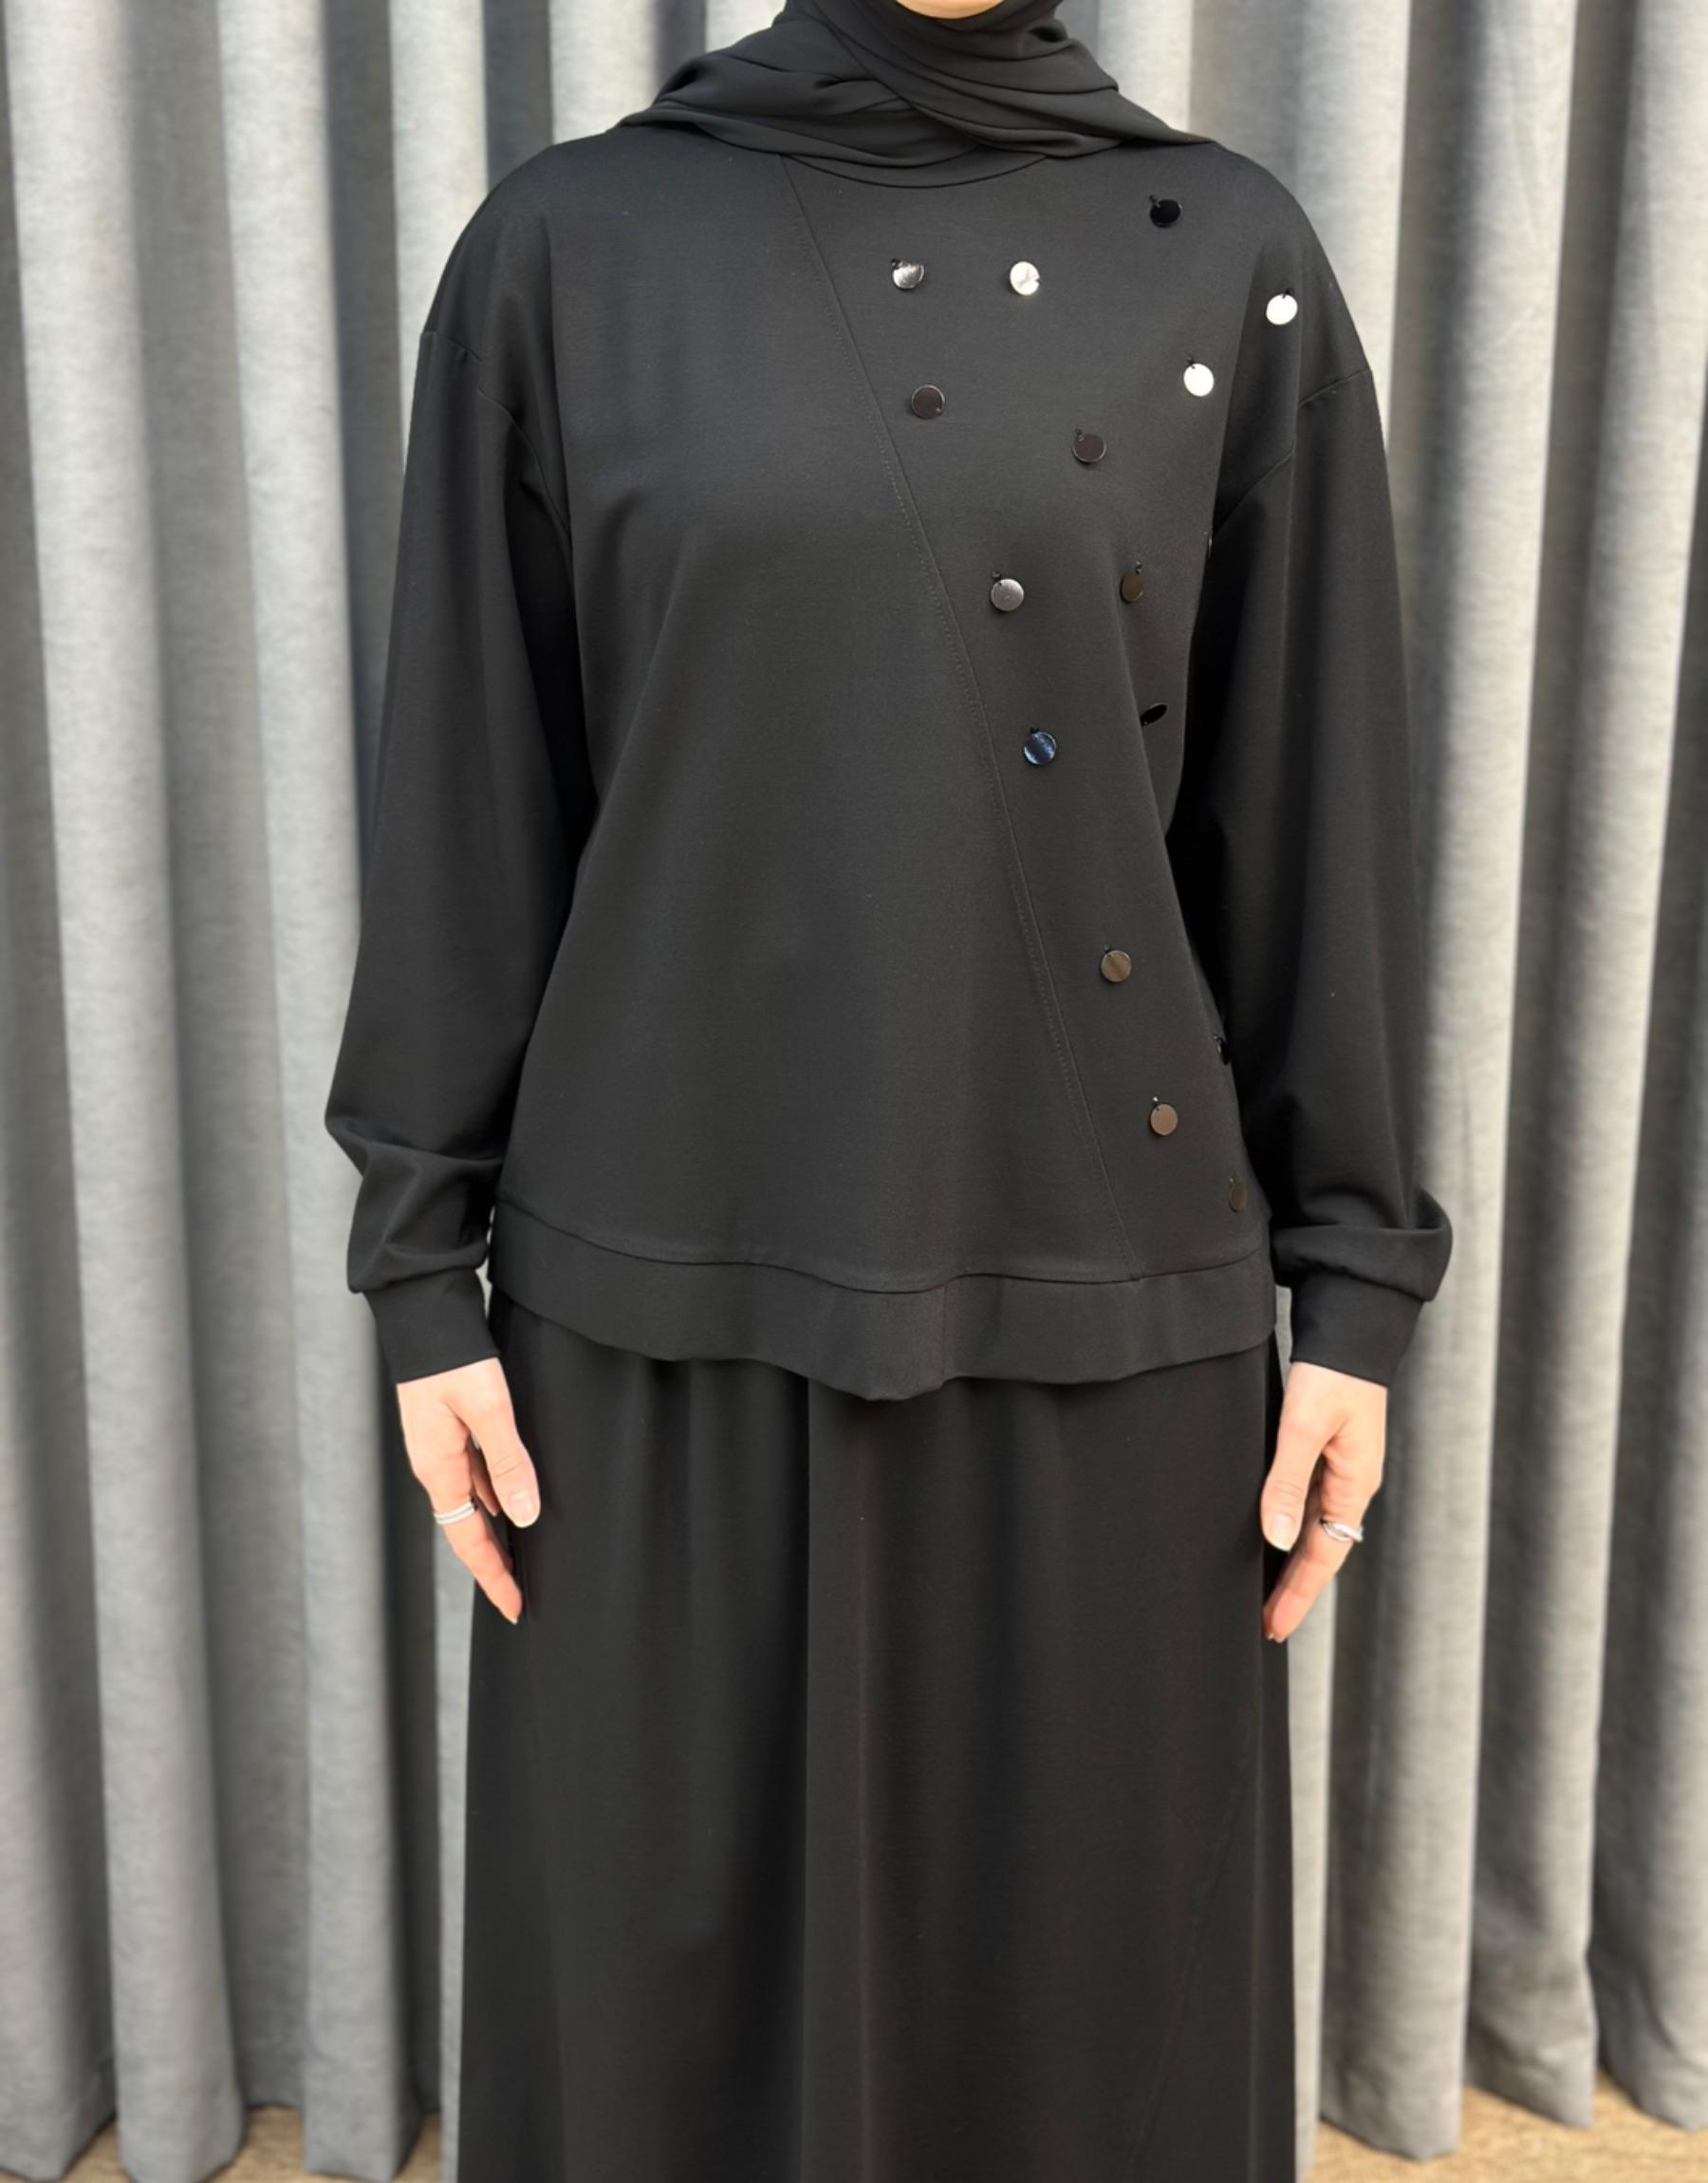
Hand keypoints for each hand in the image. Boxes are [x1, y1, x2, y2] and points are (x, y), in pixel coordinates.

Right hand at [396, 1357, 539, 1624]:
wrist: (422, 1313)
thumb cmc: (452, 1357)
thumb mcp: (489, 1410)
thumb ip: (508, 1463)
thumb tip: (524, 1516)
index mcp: (439, 1470)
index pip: (469, 1540)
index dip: (493, 1576)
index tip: (515, 1608)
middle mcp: (435, 1466)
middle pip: (467, 1529)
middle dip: (493, 1564)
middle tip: (520, 1595)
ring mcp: (439, 1449)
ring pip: (471, 1504)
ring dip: (495, 1532)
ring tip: (523, 1557)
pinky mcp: (447, 1430)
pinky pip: (473, 1477)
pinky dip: (494, 1497)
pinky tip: (513, 1499)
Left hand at [1258, 1359, 1385, 1641]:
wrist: (1350, 1327)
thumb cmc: (1332, 1374)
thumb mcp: (1304, 1426)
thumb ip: (1287, 1480)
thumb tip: (1275, 1537)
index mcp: (1353, 1484)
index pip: (1323, 1556)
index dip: (1297, 1594)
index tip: (1273, 1628)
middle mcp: (1350, 1483)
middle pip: (1320, 1550)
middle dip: (1293, 1588)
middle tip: (1263, 1625)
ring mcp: (1340, 1468)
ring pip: (1313, 1529)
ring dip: (1290, 1562)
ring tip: (1261, 1592)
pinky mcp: (1327, 1451)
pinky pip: (1308, 1503)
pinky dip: (1289, 1527)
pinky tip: (1270, 1536)